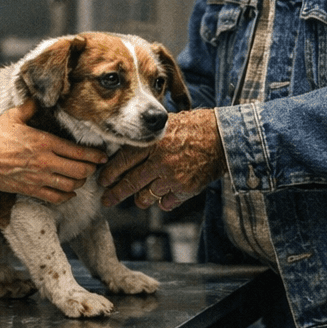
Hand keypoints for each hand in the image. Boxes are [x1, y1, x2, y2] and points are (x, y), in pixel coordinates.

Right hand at [0, 100, 107, 203]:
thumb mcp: (13, 116)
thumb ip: (30, 107)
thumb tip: (40, 97)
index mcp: (45, 142)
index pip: (79, 152)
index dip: (95, 156)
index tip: (103, 157)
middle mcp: (45, 162)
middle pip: (80, 171)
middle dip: (91, 170)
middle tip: (93, 167)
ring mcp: (38, 178)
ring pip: (70, 185)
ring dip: (80, 183)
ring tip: (82, 178)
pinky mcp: (30, 189)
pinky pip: (55, 197)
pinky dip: (67, 196)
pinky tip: (70, 191)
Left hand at [99, 109, 225, 209]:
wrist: (223, 137)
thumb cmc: (196, 127)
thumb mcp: (167, 125)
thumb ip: (148, 139)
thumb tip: (126, 150)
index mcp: (152, 144)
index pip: (122, 162)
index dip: (110, 174)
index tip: (103, 180)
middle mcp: (159, 162)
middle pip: (130, 183)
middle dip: (115, 194)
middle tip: (107, 200)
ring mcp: (172, 178)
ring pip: (146, 197)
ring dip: (140, 199)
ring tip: (137, 199)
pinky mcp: (185, 189)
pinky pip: (166, 203)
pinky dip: (163, 202)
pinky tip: (163, 198)